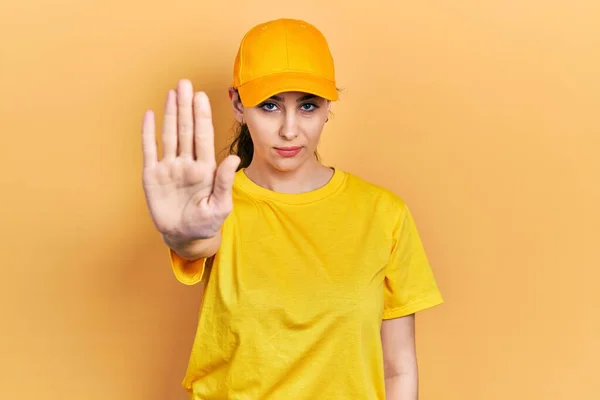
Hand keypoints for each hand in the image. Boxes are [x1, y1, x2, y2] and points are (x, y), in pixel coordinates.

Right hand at [141, 79, 240, 241]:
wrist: (184, 236)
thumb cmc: (206, 222)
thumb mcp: (220, 205)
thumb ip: (225, 181)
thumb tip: (234, 159)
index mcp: (206, 168)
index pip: (203, 137)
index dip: (202, 116)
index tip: (202, 96)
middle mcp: (187, 162)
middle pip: (186, 129)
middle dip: (186, 106)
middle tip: (185, 83)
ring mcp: (170, 167)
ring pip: (170, 135)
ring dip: (171, 113)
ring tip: (173, 92)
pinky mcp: (152, 175)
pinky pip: (150, 150)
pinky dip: (149, 133)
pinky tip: (150, 115)